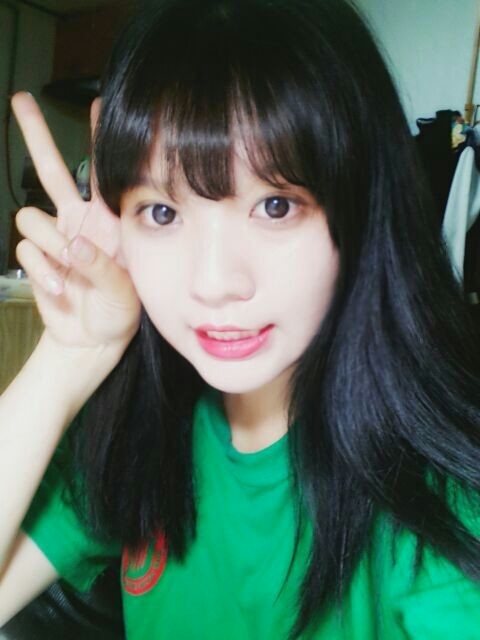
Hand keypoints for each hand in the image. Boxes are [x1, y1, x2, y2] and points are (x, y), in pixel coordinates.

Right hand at [10, 92, 140, 352]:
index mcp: (108, 221)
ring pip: (29, 216)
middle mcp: (79, 221)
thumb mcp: (124, 289)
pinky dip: (41, 270)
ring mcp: (55, 239)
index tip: (98, 103)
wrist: (94, 338)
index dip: (99, 139)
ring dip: (47, 244)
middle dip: (36, 135)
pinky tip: (60, 289)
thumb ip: (101, 265)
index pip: (103, 173)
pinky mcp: (36, 258)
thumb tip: (72, 245)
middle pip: (51, 170)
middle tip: (20, 100)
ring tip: (70, 270)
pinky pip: (25, 250)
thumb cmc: (119, 309)